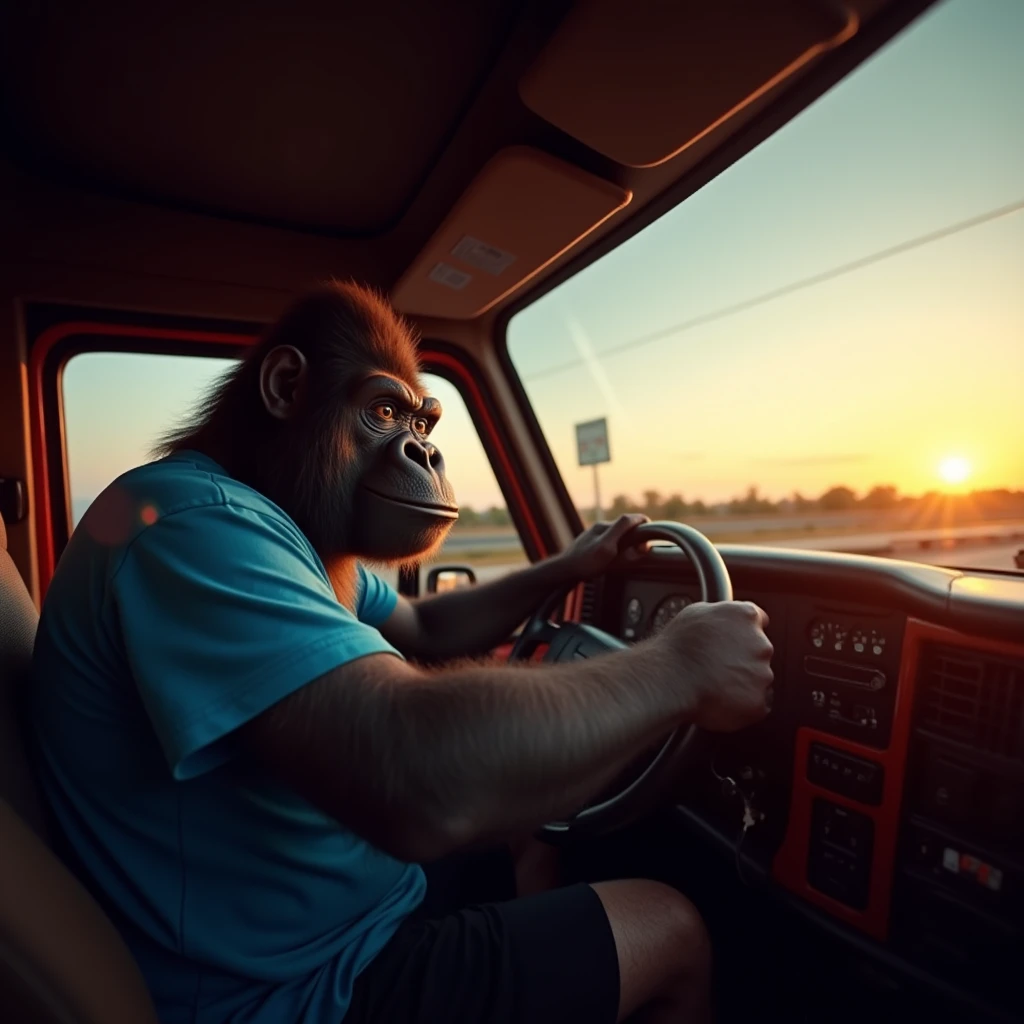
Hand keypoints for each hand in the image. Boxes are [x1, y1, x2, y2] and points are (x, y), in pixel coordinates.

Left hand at [555, 514, 649, 581]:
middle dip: (636, 536)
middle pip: (625, 528)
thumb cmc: (584, 562)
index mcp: (605, 527)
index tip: (652, 530)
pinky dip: (619, 548)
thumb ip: (621, 532)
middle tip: (641, 550)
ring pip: (618, 536)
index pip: (629, 519)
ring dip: (628, 543)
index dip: (643, 523)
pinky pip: (611, 543)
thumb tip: (638, 520)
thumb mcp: (606, 547)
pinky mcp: (592, 545)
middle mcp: (600, 529)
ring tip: (631, 554)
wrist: (564, 572)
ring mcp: (595, 536)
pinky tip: (617, 557)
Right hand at [657, 601, 773, 731]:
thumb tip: (723, 618)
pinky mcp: (757, 701)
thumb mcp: (696, 612)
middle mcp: (761, 644)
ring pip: (757, 680)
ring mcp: (762, 674)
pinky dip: (740, 704)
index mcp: (746, 616)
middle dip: (742, 659)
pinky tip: (719, 699)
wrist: (671, 680)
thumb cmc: (677, 647)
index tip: (734, 640)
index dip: (742, 631)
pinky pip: (754, 704)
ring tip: (713, 684)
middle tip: (716, 665)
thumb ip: (720, 613)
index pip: (758, 620)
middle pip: (758, 652)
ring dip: (741, 682)